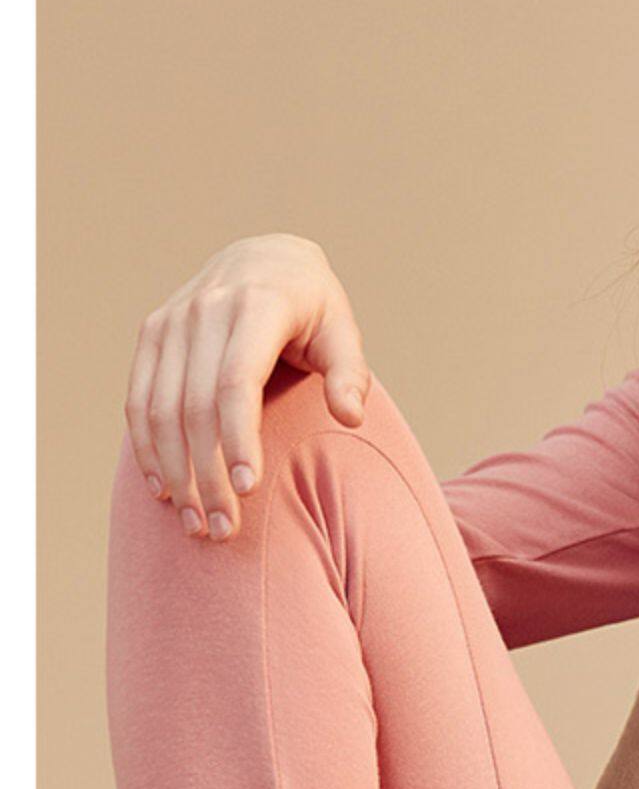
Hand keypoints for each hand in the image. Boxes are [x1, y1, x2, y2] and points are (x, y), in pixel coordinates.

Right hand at [124, 233, 370, 542]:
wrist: (266, 259)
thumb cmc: (314, 309)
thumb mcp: (343, 331)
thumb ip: (349, 374)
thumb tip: (351, 416)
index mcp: (259, 305)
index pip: (236, 382)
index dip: (237, 439)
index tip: (247, 490)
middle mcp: (207, 308)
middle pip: (195, 406)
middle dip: (206, 473)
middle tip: (223, 528)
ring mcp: (173, 320)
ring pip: (160, 408)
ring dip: (174, 472)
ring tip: (196, 522)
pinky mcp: (152, 333)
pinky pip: (138, 399)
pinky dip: (147, 448)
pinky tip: (164, 490)